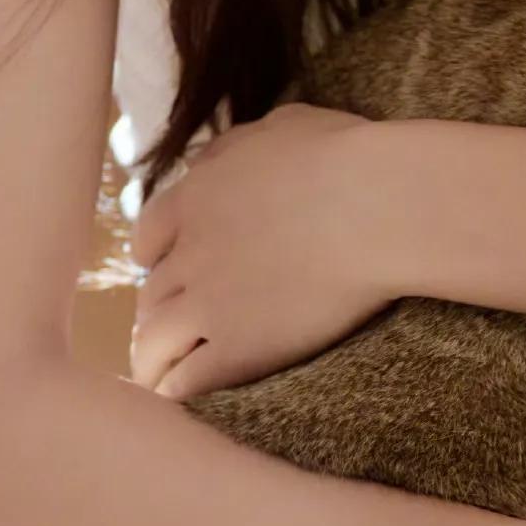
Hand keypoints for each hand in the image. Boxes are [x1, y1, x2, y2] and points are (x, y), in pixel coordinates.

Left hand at [126, 99, 393, 400]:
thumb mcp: (283, 126)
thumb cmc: (346, 158)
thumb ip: (239, 146)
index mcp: (195, 197)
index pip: (147, 237)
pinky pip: (186, 381)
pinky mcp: (239, 348)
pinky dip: (174, 392)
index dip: (154, 259)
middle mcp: (190, 252)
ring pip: (154, 342)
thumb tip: (220, 159)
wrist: (379, 207)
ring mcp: (210, 303)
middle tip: (168, 329)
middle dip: (157, 311)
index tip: (162, 272)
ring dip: (152, 359)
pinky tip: (177, 399)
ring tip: (158, 378)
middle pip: (151, 293)